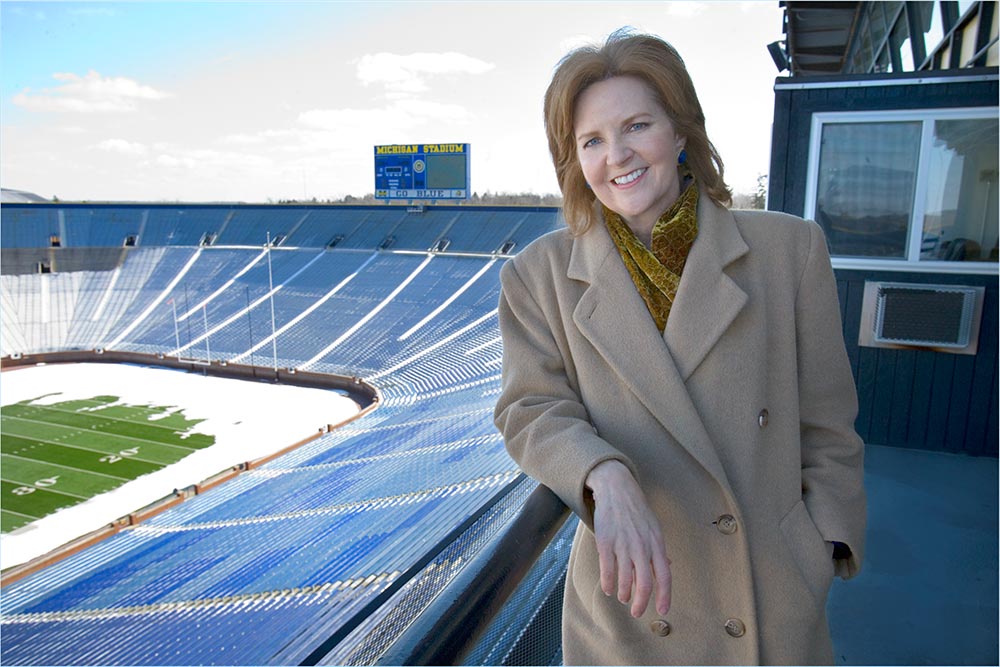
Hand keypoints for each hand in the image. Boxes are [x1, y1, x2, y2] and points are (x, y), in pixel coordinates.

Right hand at [586, 460, 670, 617]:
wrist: (616, 489)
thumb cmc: (636, 510)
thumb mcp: (653, 528)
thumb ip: (659, 549)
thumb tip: (668, 566)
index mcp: (656, 543)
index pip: (664, 575)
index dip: (665, 596)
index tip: (663, 611)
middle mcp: (641, 546)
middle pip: (644, 583)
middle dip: (641, 603)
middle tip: (638, 612)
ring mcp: (623, 544)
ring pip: (625, 579)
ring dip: (624, 593)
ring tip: (623, 597)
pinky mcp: (605, 542)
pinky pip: (607, 570)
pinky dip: (608, 583)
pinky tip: (608, 588)